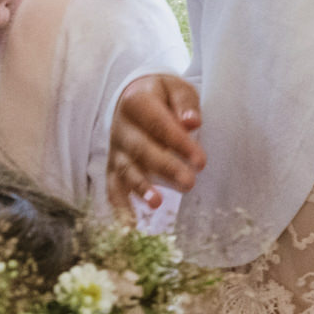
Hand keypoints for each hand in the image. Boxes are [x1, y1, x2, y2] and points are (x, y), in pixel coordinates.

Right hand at [107, 74, 204, 212]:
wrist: (132, 98)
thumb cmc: (160, 95)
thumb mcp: (175, 87)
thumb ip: (184, 103)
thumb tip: (191, 122)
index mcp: (136, 102)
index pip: (158, 124)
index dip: (178, 143)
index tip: (200, 161)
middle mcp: (121, 128)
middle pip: (142, 149)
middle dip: (165, 167)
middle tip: (189, 183)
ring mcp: (116, 150)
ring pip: (126, 170)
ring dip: (141, 188)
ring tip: (157, 204)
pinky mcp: (114, 168)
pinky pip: (113, 188)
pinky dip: (119, 207)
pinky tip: (129, 226)